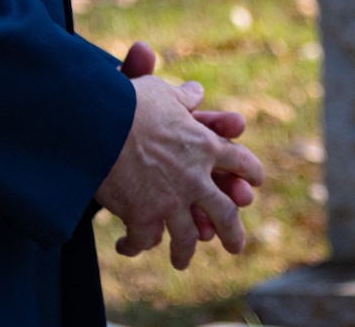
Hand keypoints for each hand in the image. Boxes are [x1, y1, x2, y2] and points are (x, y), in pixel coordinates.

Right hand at [101, 44, 264, 267]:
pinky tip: (128, 247)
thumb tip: (195, 92)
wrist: (98, 125)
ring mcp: (171, 201)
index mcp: (205, 146)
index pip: (239, 161)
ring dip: (184, 251)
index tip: (255, 184)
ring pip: (187, 236)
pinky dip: (135, 245)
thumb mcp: (162, 93)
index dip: (250, 172)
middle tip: (236, 247)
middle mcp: (194, 178)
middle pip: (224, 212)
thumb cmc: (130, 103)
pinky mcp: (143, 216)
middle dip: (232, 232)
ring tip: (181, 261)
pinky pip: (144, 239)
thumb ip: (183, 98)